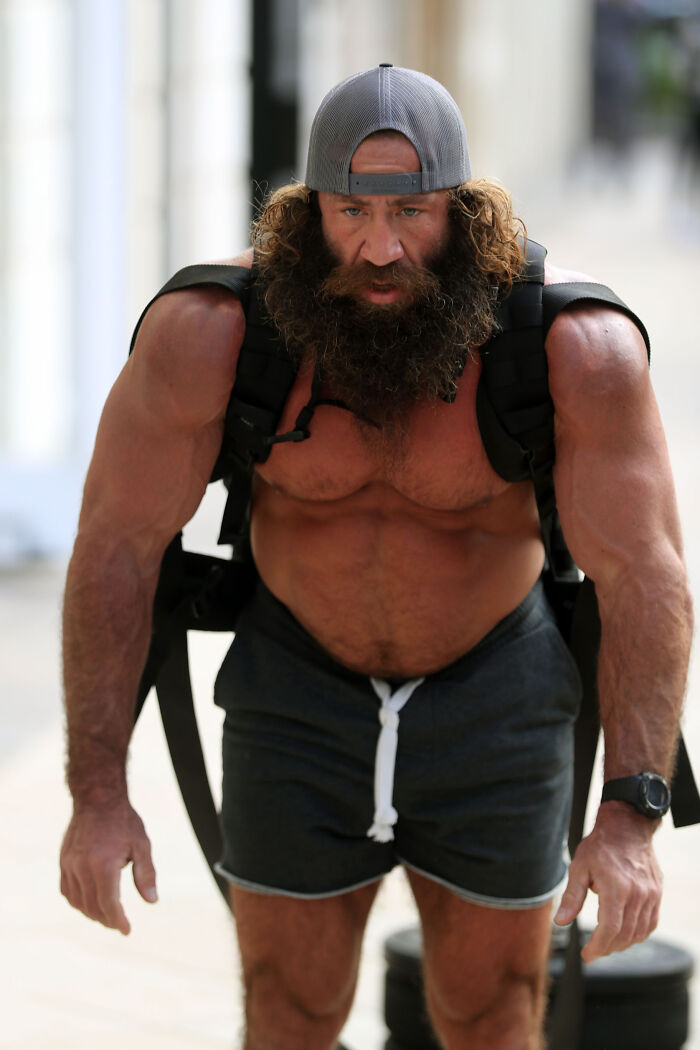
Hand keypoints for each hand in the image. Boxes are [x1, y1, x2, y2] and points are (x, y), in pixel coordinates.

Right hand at [60, 798, 157, 934]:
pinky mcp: (63, 861)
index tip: (127, 931)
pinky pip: (67, 890)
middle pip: (92, 906)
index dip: (118, 921)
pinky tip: (89, 902)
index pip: (109, 904)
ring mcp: (69, 865)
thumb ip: (146, 874)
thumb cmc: (123, 821)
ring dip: (92, 913)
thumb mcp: (141, 845)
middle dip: (107, 920)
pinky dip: (78, 901)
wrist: (97, 798)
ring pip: (77, 901)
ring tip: (107, 916)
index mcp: (104, 865)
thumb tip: (152, 901)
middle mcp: (82, 868)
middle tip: (119, 924)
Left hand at [553, 802, 661, 962]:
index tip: (587, 954)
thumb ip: (572, 897)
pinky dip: (638, 934)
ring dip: (622, 944)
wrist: (627, 827)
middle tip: (594, 951)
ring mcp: (650, 894)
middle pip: (624, 935)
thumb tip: (561, 921)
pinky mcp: (656, 893)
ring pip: (639, 932)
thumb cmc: (600, 846)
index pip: (610, 929)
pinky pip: (651, 923)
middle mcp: (637, 894)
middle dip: (607, 948)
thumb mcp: (579, 867)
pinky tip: (625, 934)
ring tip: (606, 943)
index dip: (598, 946)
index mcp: (616, 888)